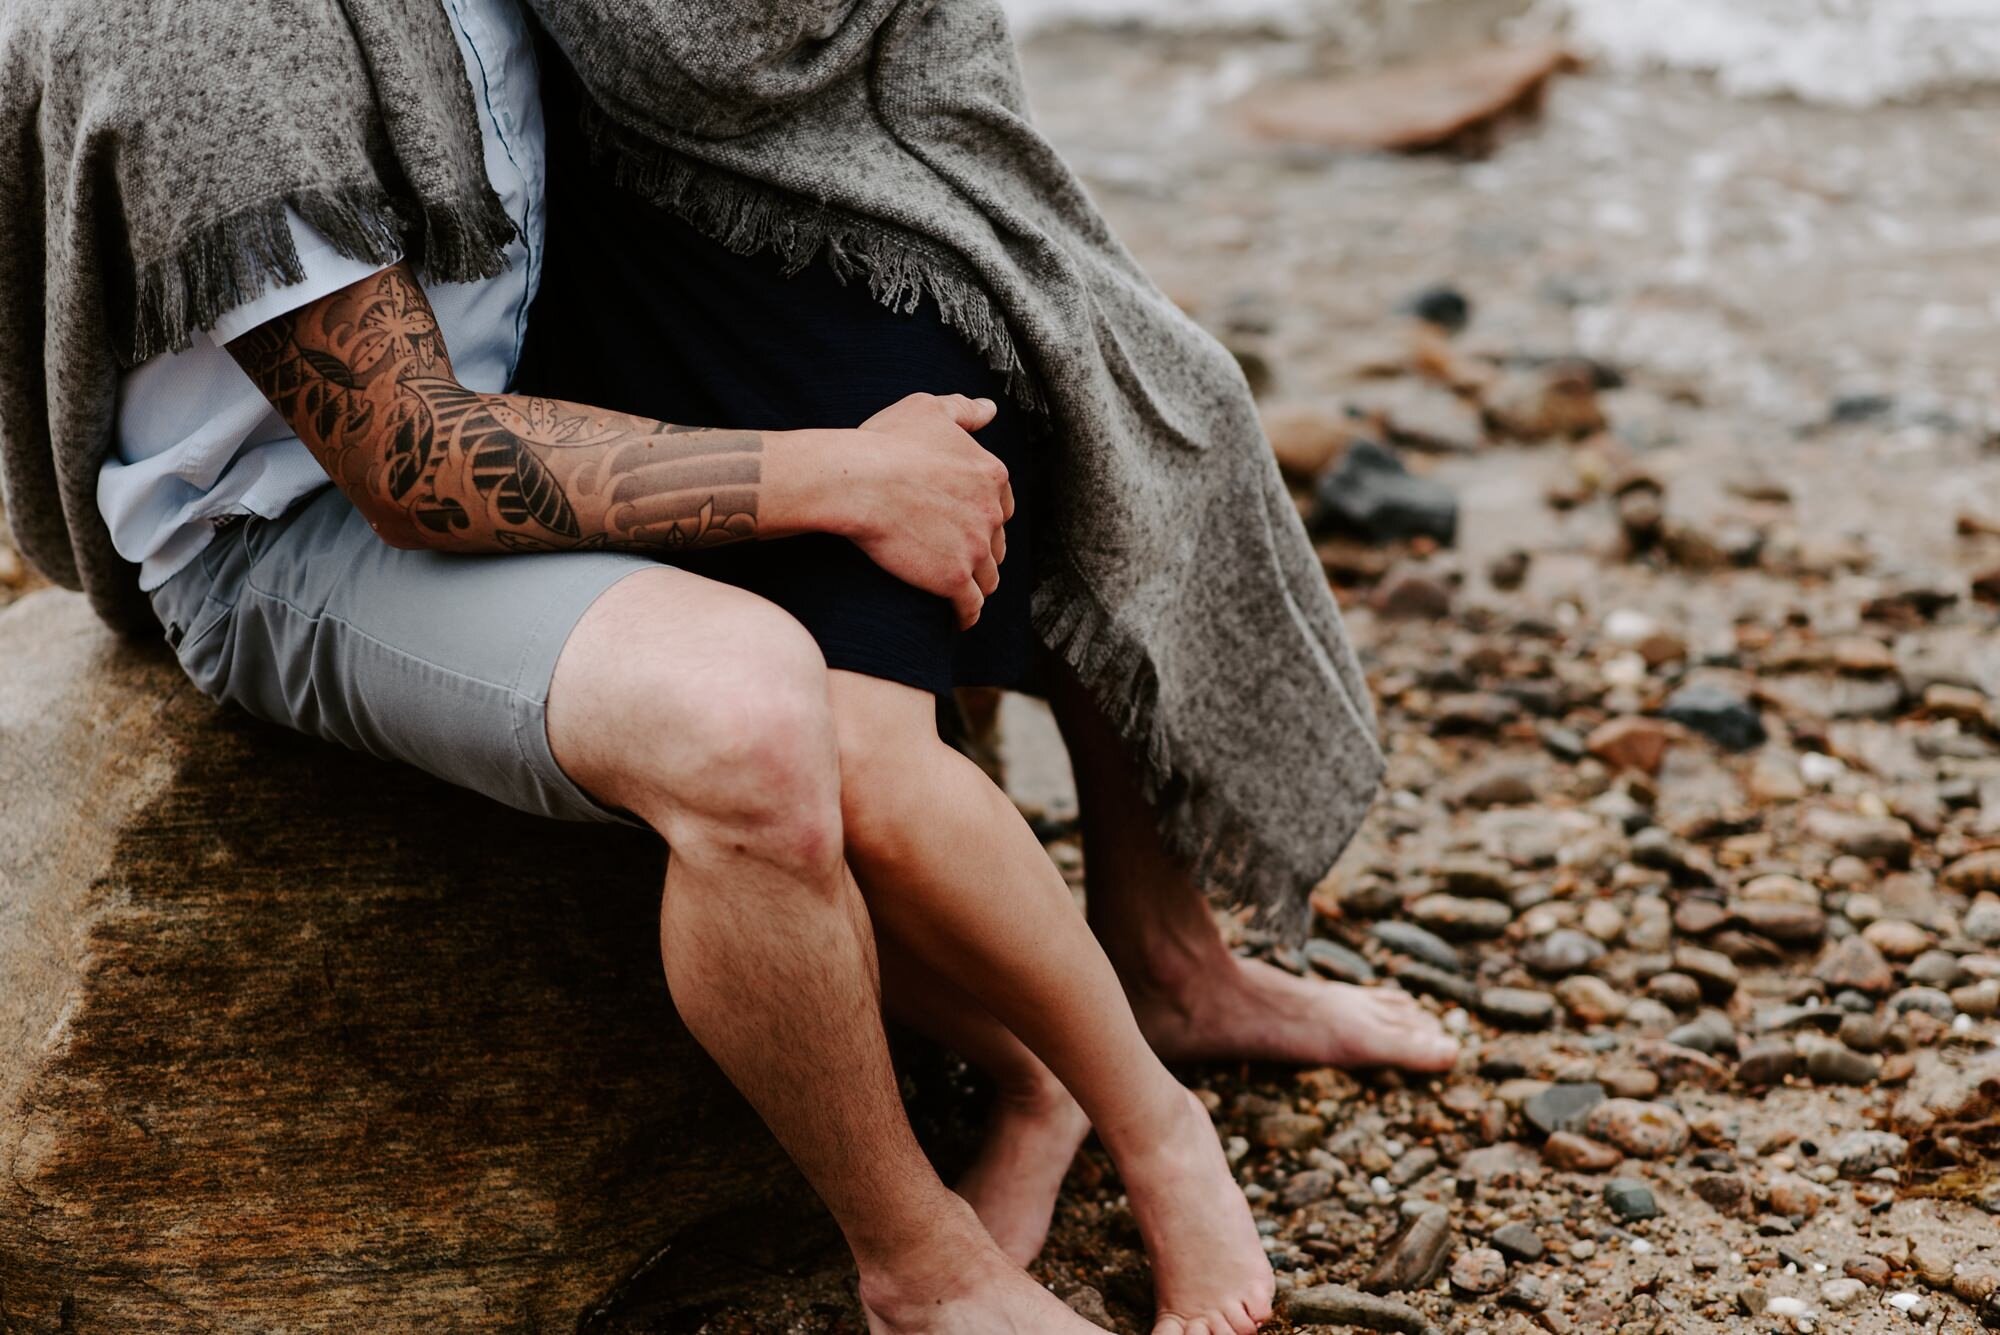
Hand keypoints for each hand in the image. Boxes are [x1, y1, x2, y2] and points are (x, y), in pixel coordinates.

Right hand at [837, 393, 1014, 628]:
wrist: (858, 481)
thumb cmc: (886, 441)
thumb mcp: (928, 409)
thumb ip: (963, 410)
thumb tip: (990, 409)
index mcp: (991, 474)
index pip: (1001, 505)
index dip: (984, 516)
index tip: (967, 524)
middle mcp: (991, 512)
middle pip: (997, 542)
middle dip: (982, 551)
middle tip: (960, 558)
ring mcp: (975, 548)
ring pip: (989, 577)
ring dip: (977, 584)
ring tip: (960, 591)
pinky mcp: (954, 579)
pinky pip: (971, 607)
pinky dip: (967, 615)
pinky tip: (959, 619)